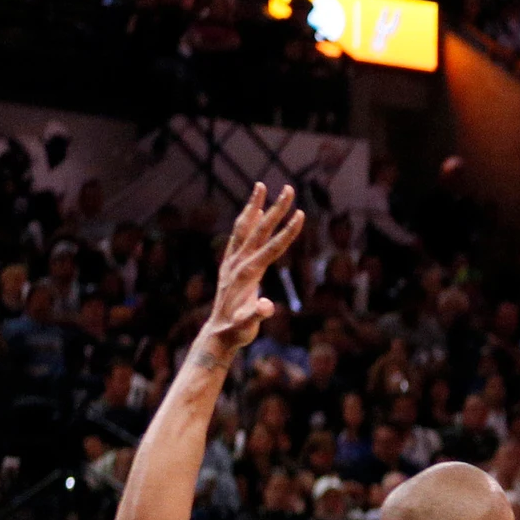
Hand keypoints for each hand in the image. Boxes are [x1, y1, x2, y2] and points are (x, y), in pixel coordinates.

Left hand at [200, 183, 305, 353]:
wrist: (217, 333)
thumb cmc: (237, 330)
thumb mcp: (248, 326)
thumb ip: (257, 314)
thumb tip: (268, 306)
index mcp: (247, 274)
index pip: (271, 247)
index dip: (287, 232)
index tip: (301, 214)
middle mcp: (237, 263)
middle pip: (259, 230)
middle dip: (276, 209)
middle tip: (289, 189)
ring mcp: (231, 261)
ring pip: (244, 227)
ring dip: (254, 206)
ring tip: (261, 186)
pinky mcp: (229, 263)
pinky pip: (239, 236)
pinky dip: (246, 220)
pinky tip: (253, 210)